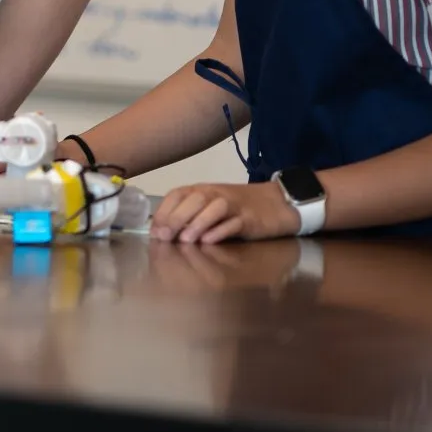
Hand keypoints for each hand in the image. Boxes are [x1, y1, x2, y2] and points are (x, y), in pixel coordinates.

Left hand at [149, 180, 300, 243]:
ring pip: (214, 208)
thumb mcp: (211, 206)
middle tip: (164, 238)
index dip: (164, 212)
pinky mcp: (250, 218)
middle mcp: (216, 193)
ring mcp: (234, 205)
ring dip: (197, 223)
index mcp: (202, 189)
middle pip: (194, 199)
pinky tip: (210, 241)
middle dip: (176, 218)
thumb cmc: (237, 207)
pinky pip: (234, 222)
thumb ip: (190, 216)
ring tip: (185, 241)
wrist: (276, 202)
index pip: (177, 194)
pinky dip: (221, 231)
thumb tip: (163, 232)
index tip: (154, 232)